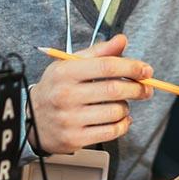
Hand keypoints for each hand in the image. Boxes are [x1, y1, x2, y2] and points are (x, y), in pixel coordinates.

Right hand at [28, 34, 152, 154]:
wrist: (32, 120)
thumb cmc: (56, 88)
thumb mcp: (71, 64)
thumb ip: (99, 51)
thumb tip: (122, 40)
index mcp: (65, 72)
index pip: (107, 66)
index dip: (131, 68)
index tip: (145, 70)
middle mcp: (66, 95)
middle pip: (114, 90)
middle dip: (137, 88)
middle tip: (146, 88)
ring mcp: (70, 119)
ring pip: (115, 112)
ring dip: (127, 107)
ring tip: (123, 104)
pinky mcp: (75, 139)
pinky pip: (111, 132)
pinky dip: (123, 125)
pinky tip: (121, 119)